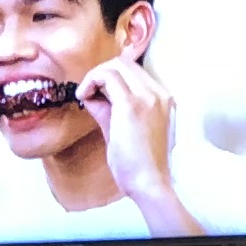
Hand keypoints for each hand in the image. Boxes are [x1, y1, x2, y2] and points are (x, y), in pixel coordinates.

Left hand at [76, 53, 187, 231]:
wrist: (150, 183)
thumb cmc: (139, 165)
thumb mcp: (124, 129)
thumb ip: (110, 108)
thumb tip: (92, 94)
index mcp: (163, 99)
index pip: (133, 71)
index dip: (110, 77)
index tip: (97, 94)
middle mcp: (159, 93)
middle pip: (124, 62)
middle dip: (100, 74)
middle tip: (88, 94)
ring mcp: (148, 97)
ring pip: (115, 65)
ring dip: (94, 76)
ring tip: (85, 96)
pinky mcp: (131, 105)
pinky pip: (106, 76)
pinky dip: (90, 82)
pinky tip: (83, 98)